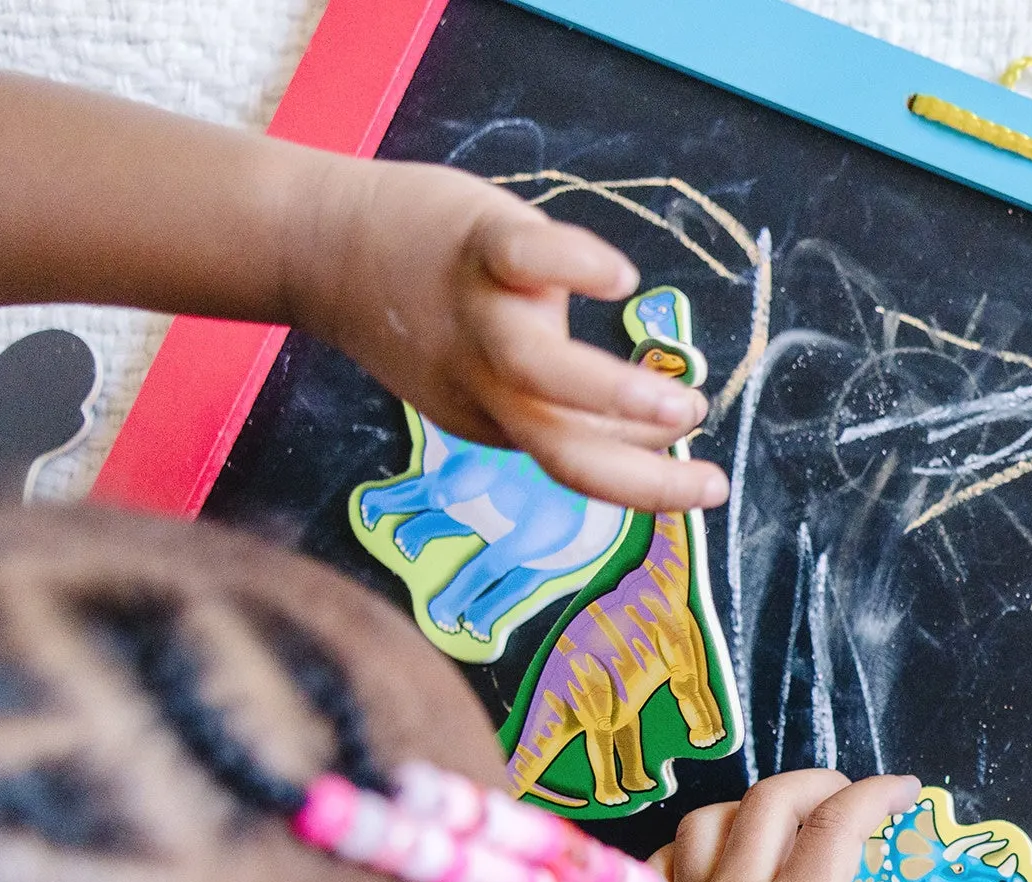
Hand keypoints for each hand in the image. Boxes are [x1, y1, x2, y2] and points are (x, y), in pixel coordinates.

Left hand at [290, 155, 728, 513]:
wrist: (321, 243)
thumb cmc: (422, 312)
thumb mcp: (484, 376)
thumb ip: (558, 398)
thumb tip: (653, 424)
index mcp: (492, 420)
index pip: (580, 460)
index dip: (644, 473)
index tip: (695, 463)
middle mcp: (485, 385)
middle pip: (567, 454)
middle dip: (644, 482)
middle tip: (711, 487)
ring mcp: (480, 317)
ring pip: (543, 376)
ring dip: (615, 400)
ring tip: (682, 411)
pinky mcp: (476, 245)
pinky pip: (527, 257)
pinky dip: (574, 267)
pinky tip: (620, 279)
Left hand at [596, 770, 944, 881]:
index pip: (840, 824)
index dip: (879, 794)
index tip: (905, 792)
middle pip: (772, 799)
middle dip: (820, 781)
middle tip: (849, 799)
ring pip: (708, 818)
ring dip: (750, 805)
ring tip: (779, 825)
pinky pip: (663, 867)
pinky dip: (689, 851)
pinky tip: (709, 870)